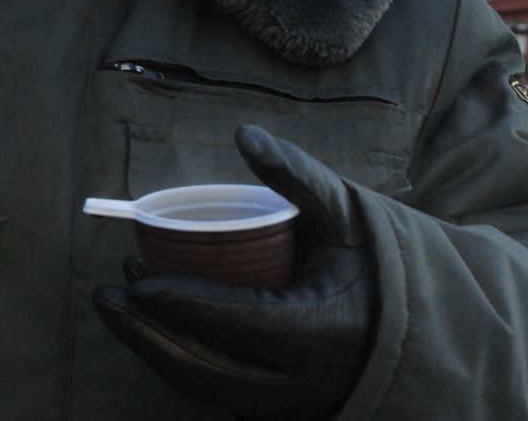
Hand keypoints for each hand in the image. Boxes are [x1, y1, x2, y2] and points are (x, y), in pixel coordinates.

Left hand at [93, 125, 377, 419]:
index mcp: (322, 327)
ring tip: (121, 300)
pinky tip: (153, 323)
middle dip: (148, 334)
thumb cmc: (376, 264)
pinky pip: (220, 391)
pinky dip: (181, 360)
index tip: (138, 279)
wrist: (421, 331)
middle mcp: (303, 379)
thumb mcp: (347, 214)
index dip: (184, 304)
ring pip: (208, 387)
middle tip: (105, 294)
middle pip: (208, 369)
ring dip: (156, 347)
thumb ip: (297, 174)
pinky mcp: (278, 410)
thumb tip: (244, 134)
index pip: (240, 322)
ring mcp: (290, 404)